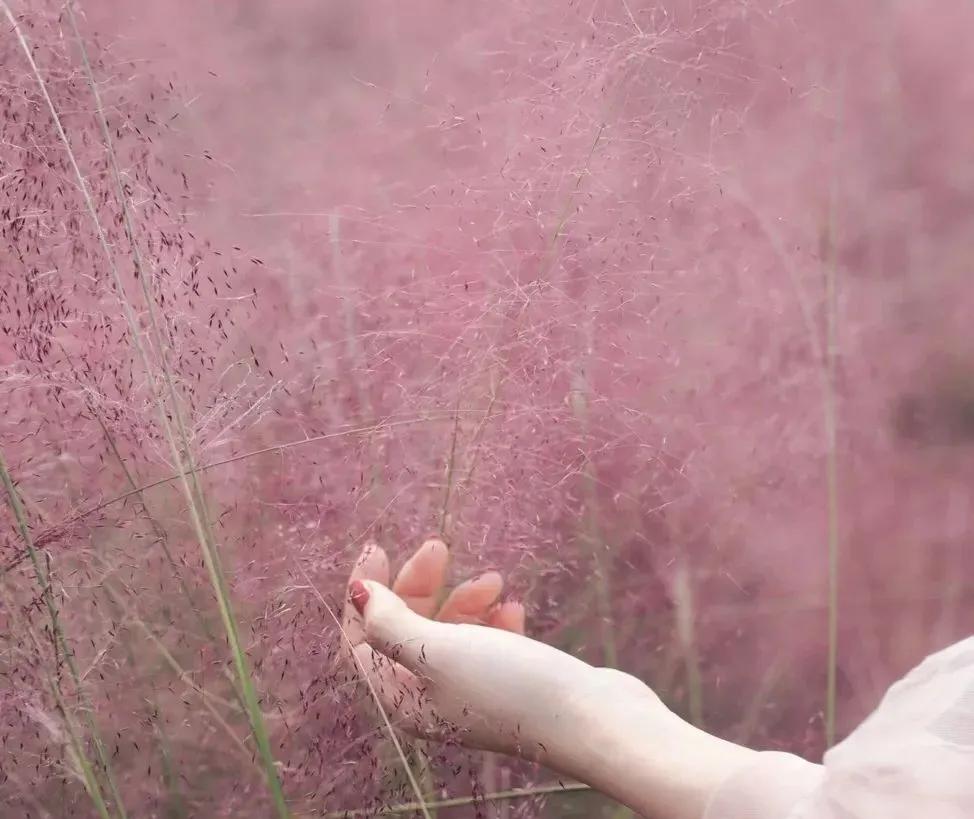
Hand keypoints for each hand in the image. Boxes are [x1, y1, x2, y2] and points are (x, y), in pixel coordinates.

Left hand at [341, 538, 759, 818]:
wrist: (595, 721)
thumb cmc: (510, 688)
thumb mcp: (437, 651)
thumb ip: (389, 622)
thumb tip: (354, 591)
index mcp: (404, 701)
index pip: (362, 643)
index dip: (364, 596)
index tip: (377, 547)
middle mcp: (433, 701)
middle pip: (407, 632)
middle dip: (419, 588)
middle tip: (438, 547)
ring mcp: (473, 693)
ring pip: (450, 633)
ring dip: (463, 599)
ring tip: (494, 580)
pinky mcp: (509, 684)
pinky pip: (486, 643)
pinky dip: (493, 620)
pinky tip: (513, 608)